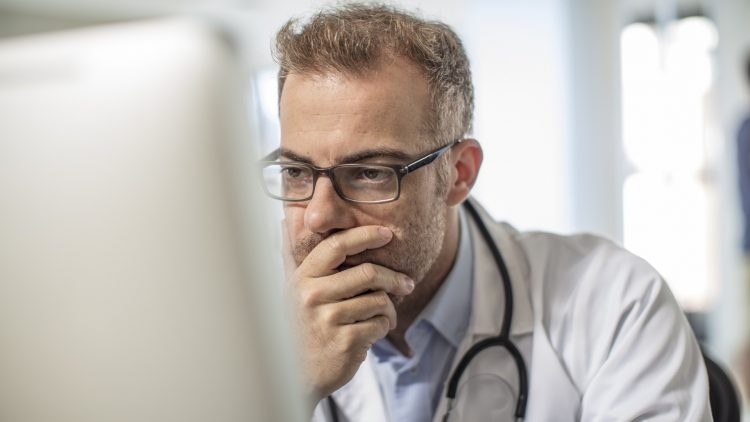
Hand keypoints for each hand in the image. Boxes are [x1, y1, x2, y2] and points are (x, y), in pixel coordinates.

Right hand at [283, 225, 414, 402]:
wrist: (297, 375)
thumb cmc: (300, 328)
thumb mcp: (292, 292)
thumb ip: (293, 259)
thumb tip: (285, 220)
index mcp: (303, 278)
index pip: (337, 246)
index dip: (365, 235)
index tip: (387, 234)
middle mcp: (313, 296)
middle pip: (367, 273)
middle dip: (394, 278)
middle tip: (407, 283)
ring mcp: (328, 319)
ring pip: (379, 300)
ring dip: (390, 309)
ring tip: (385, 316)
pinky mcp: (346, 342)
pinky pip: (380, 324)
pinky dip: (384, 327)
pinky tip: (374, 332)